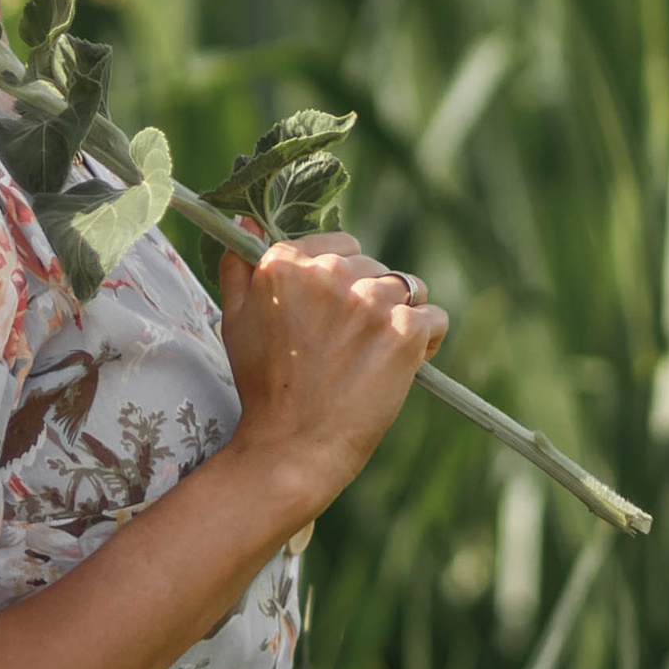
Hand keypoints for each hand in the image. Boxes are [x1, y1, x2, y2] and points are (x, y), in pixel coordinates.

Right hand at [216, 228, 450, 535]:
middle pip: (375, 266)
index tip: (332, 314)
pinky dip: (427, 340)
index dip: (342, 280)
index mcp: (284, 263)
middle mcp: (328, 273)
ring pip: (409, 288)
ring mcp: (369, 300)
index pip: (339, 245)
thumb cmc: (263, 386)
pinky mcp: (404, 331)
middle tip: (349, 345)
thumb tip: (248, 221)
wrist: (292, 447)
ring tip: (376, 355)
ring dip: (400, 316)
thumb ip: (240, 266)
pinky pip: (433, 318)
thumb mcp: (235, 319)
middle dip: (369, 299)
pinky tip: (404, 365)